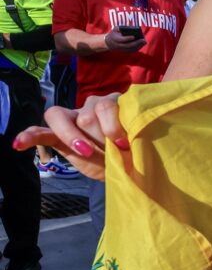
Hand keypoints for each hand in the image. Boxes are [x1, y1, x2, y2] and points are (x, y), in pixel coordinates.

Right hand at [13, 93, 127, 180]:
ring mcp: (71, 119)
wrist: (124, 165)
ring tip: (88, 153)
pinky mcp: (56, 135)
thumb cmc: (132, 150)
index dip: (111, 125)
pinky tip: (19, 144)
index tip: (122, 144)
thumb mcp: (134, 142)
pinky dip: (29, 136)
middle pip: (87, 115)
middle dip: (97, 137)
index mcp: (112, 104)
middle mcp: (90, 106)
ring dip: (75, 139)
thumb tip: (122, 140)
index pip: (105, 106)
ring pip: (63, 119)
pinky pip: (40, 132)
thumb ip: (128, 135)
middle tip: (111, 152)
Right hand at [105, 28, 145, 51]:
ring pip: (131, 49)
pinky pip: (132, 50)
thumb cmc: (114, 33)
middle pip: (128, 45)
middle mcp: (118, 45)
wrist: (108, 43)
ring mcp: (122, 49)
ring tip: (144, 42)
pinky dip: (138, 48)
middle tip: (143, 40)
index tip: (134, 36)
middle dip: (136, 43)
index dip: (128, 38)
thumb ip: (121, 28)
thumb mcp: (115, 29)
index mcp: (115, 39)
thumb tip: (130, 29)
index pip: (122, 40)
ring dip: (139, 46)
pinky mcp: (125, 51)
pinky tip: (142, 44)